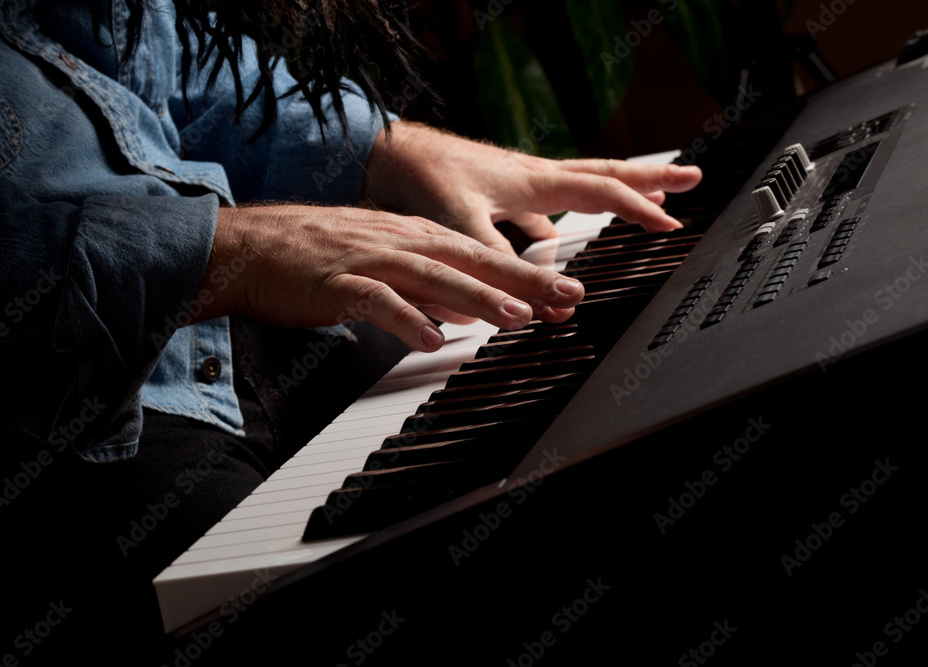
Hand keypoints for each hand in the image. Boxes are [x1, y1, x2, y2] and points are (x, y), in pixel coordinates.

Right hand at [192, 205, 584, 351]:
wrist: (249, 245)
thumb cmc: (314, 256)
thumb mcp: (380, 264)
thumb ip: (424, 286)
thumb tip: (465, 311)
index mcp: (411, 237)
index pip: (479, 254)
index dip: (525, 272)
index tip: (564, 292)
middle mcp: (397, 242)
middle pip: (469, 260)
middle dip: (522, 278)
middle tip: (566, 296)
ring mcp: (367, 259)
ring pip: (431, 276)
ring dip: (476, 296)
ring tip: (516, 316)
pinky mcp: (335, 282)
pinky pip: (375, 301)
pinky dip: (405, 317)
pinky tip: (431, 336)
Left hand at [362, 122, 702, 254]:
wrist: (388, 152)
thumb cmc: (423, 177)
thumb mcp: (462, 224)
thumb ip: (498, 262)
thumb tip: (531, 300)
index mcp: (535, 180)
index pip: (603, 191)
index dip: (640, 208)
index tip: (671, 224)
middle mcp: (535, 175)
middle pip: (607, 174)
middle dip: (652, 177)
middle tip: (691, 177)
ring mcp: (520, 181)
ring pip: (580, 184)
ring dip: (616, 191)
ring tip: (645, 198)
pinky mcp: (501, 190)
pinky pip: (545, 204)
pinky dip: (561, 218)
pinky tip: (556, 236)